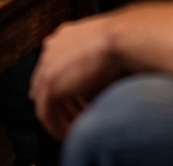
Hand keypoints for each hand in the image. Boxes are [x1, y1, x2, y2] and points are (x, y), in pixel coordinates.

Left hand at [30, 13, 128, 139]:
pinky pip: (46, 113)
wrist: (126, 39)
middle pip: (46, 83)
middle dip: (61, 105)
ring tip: (75, 132)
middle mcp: (52, 48)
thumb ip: (95, 73)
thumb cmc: (127, 46)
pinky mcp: (50, 82)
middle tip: (75, 121)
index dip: (66, 90)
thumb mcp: (108, 57)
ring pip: (45, 101)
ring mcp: (47, 64)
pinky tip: (71, 135)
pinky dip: (57, 126)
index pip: (55, 68)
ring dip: (60, 118)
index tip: (77, 105)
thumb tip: (97, 96)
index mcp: (65, 37)